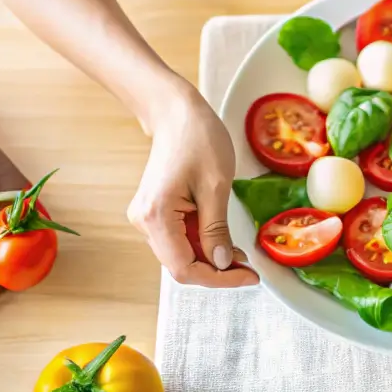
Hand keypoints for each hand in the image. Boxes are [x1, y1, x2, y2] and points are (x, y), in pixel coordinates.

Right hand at [126, 85, 257, 287]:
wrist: (175, 112)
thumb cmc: (197, 138)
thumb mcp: (216, 186)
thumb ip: (217, 230)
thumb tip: (223, 263)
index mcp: (156, 216)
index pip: (184, 268)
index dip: (218, 278)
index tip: (247, 276)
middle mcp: (143, 221)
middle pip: (180, 265)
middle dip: (215, 270)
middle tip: (248, 267)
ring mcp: (146, 217)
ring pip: (180, 254)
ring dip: (210, 257)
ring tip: (239, 251)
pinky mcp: (153, 212)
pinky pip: (178, 238)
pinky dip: (201, 243)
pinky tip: (221, 238)